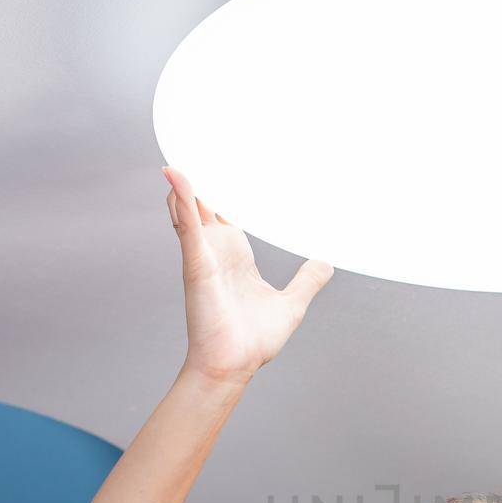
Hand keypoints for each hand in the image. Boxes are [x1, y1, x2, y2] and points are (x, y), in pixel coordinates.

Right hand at [163, 166, 334, 382]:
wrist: (233, 366)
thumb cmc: (253, 340)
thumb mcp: (292, 304)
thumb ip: (308, 280)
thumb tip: (326, 261)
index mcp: (237, 256)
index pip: (229, 212)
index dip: (229, 188)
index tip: (236, 160)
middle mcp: (217, 250)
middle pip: (206, 202)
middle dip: (205, 175)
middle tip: (204, 136)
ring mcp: (204, 255)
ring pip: (189, 207)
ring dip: (186, 180)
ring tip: (182, 147)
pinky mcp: (197, 264)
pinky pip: (187, 226)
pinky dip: (181, 199)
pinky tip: (175, 175)